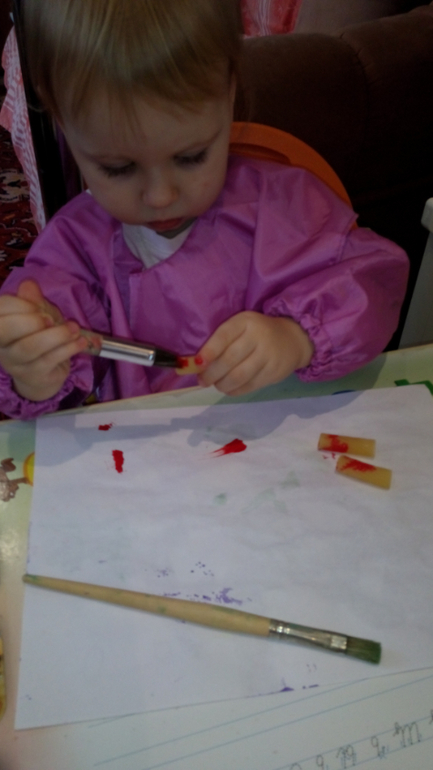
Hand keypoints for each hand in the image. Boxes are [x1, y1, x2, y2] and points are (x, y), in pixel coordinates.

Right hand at [0, 279, 87, 401]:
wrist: (43, 375)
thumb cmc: (38, 339)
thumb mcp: (38, 315)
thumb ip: (33, 300)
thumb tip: (29, 284)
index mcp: (0, 325)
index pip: (1, 309)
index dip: (20, 304)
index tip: (38, 306)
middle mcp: (2, 345)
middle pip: (5, 330)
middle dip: (30, 321)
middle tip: (49, 319)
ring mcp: (16, 363)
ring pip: (30, 347)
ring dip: (57, 335)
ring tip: (73, 328)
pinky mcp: (35, 376)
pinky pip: (50, 359)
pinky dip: (68, 348)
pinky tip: (80, 341)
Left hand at [197, 311, 313, 395]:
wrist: (293, 338)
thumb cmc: (258, 332)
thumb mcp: (242, 326)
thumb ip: (222, 341)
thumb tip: (197, 364)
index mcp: (246, 321)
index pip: (224, 336)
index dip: (209, 351)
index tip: (197, 363)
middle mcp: (258, 337)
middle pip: (230, 359)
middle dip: (211, 373)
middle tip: (202, 380)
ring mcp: (268, 356)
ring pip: (239, 376)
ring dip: (222, 384)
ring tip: (216, 385)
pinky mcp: (273, 372)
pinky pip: (249, 386)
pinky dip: (235, 391)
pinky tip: (228, 389)